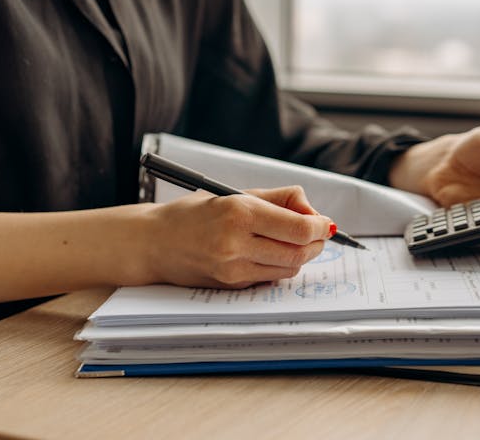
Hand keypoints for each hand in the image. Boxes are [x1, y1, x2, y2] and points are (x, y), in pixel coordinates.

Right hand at [141, 186, 332, 288]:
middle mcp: (236, 244)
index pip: (299, 229)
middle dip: (315, 243)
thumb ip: (280, 199)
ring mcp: (233, 269)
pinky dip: (280, 266)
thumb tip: (313, 212)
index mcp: (240, 214)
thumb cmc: (196, 213)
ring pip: (288, 269)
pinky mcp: (231, 285)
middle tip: (316, 234)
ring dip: (301, 256)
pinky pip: (270, 278)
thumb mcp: (237, 194)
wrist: (154, 242)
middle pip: (299, 253)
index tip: (324, 223)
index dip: (319, 227)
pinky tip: (270, 253)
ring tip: (293, 242)